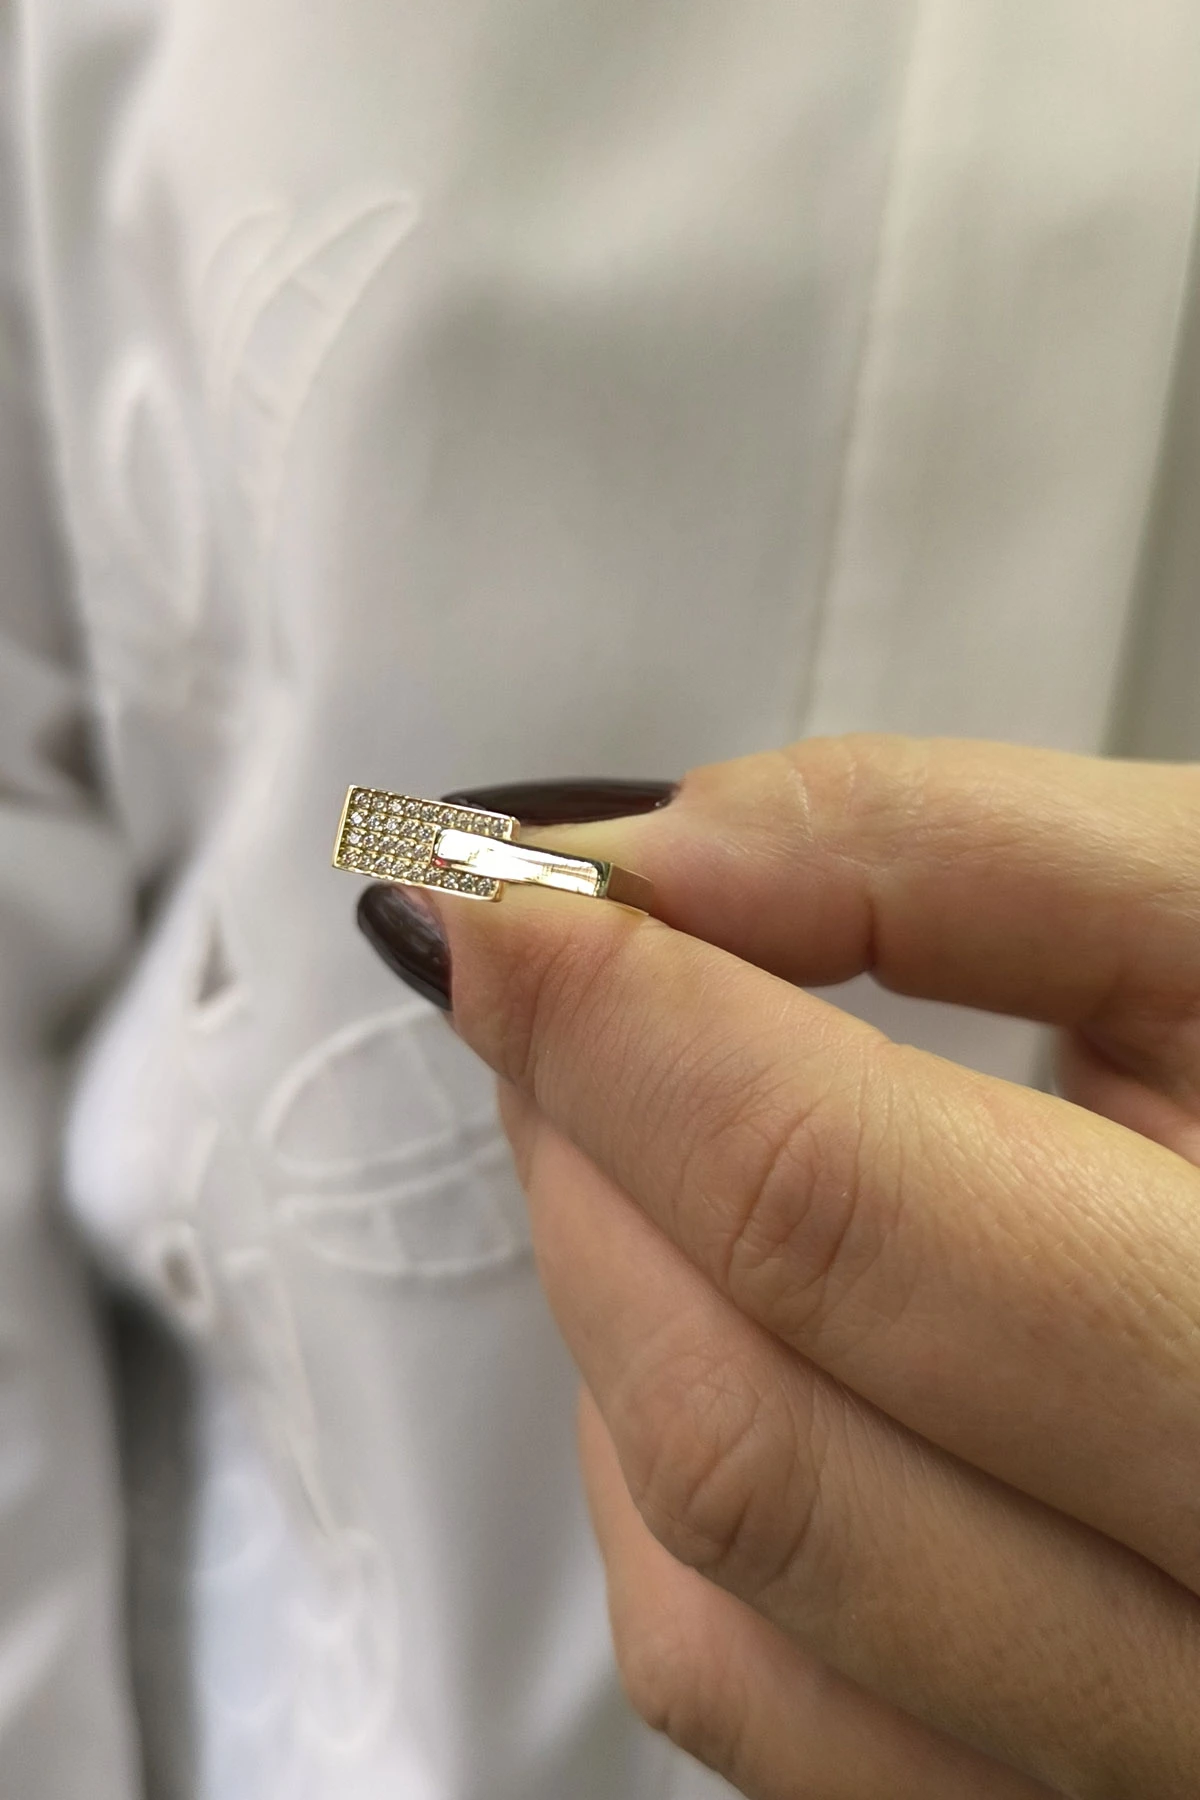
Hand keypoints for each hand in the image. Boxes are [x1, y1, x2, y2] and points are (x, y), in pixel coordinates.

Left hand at [361, 737, 1199, 1796]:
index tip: (503, 902)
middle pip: (746, 1429)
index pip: (843, 1218)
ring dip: (612, 1311)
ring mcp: (1110, 1761)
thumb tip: (661, 866)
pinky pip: (746, 1688)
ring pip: (716, 1588)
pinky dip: (661, 1473)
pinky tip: (717, 1312)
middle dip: (589, 1157)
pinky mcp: (1019, 1792)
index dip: (625, 1036)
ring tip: (633, 1120)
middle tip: (550, 981)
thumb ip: (957, 852)